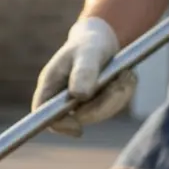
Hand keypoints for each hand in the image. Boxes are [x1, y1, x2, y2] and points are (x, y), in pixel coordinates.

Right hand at [31, 17, 136, 137]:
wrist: (103, 39)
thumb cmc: (89, 43)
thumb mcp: (87, 52)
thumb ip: (83, 72)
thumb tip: (79, 95)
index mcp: (50, 86)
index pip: (43, 115)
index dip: (59, 126)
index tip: (78, 128)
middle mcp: (61, 100)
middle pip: (77, 119)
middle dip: (102, 105)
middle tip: (118, 84)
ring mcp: (80, 105)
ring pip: (99, 114)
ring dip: (116, 96)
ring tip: (123, 73)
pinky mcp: (97, 104)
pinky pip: (113, 107)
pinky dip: (123, 92)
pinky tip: (124, 75)